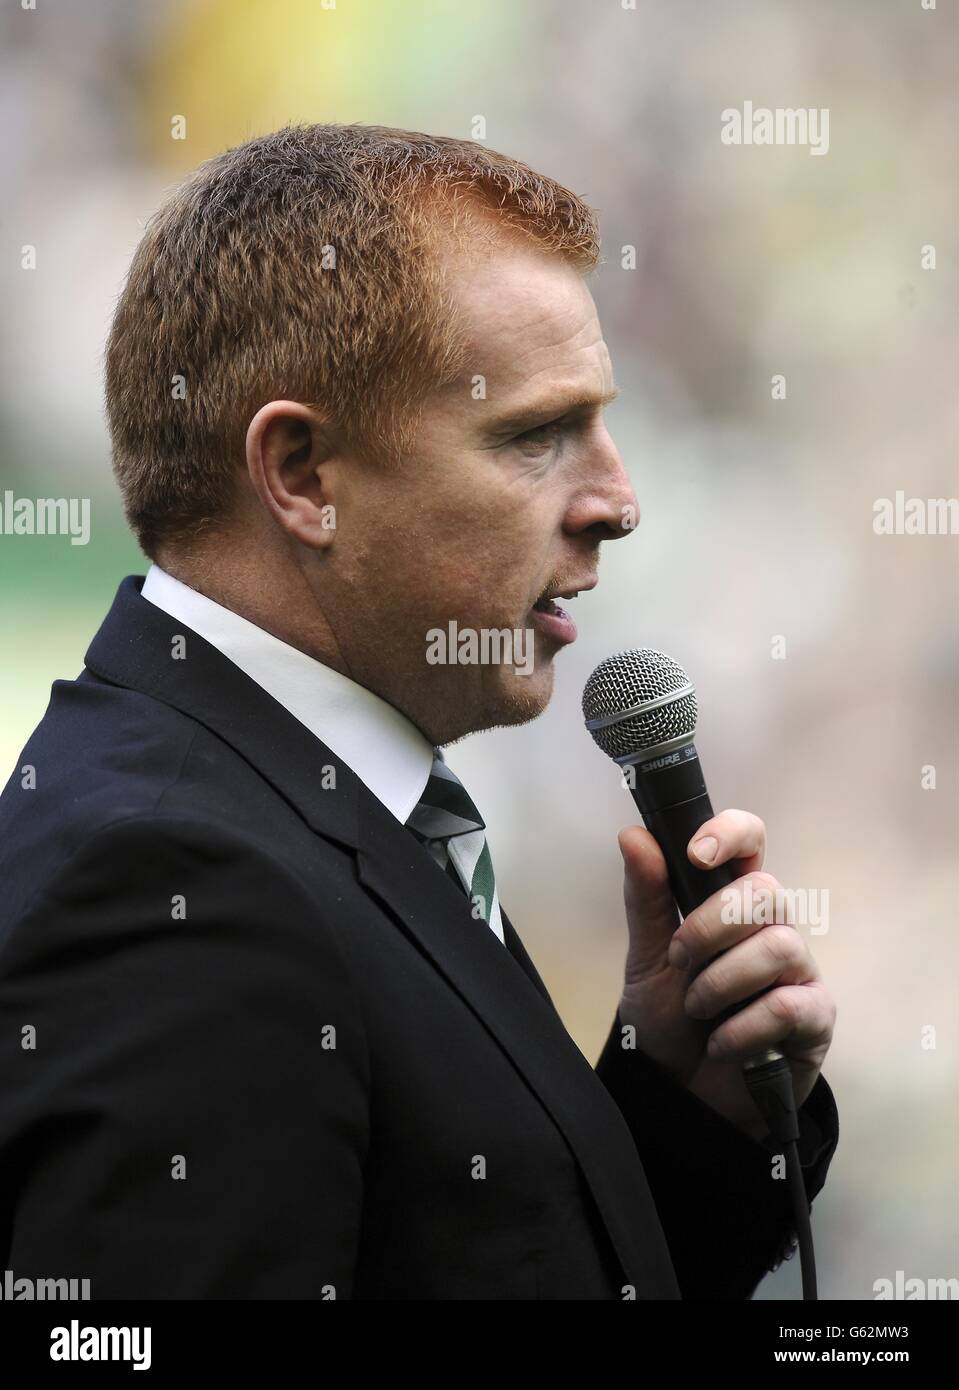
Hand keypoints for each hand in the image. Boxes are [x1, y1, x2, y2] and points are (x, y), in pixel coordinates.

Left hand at [616, 810, 835, 1141]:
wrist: (680, 1096)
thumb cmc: (668, 1022)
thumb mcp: (646, 958)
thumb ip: (646, 898)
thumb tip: (634, 835)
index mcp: (730, 903)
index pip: (750, 841)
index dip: (731, 834)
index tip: (696, 854)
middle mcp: (770, 928)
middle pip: (766, 892)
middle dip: (710, 926)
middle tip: (679, 961)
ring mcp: (798, 972)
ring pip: (780, 945)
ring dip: (722, 980)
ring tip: (697, 1009)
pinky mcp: (815, 1018)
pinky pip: (789, 1004)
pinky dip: (742, 1026)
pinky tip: (721, 1044)